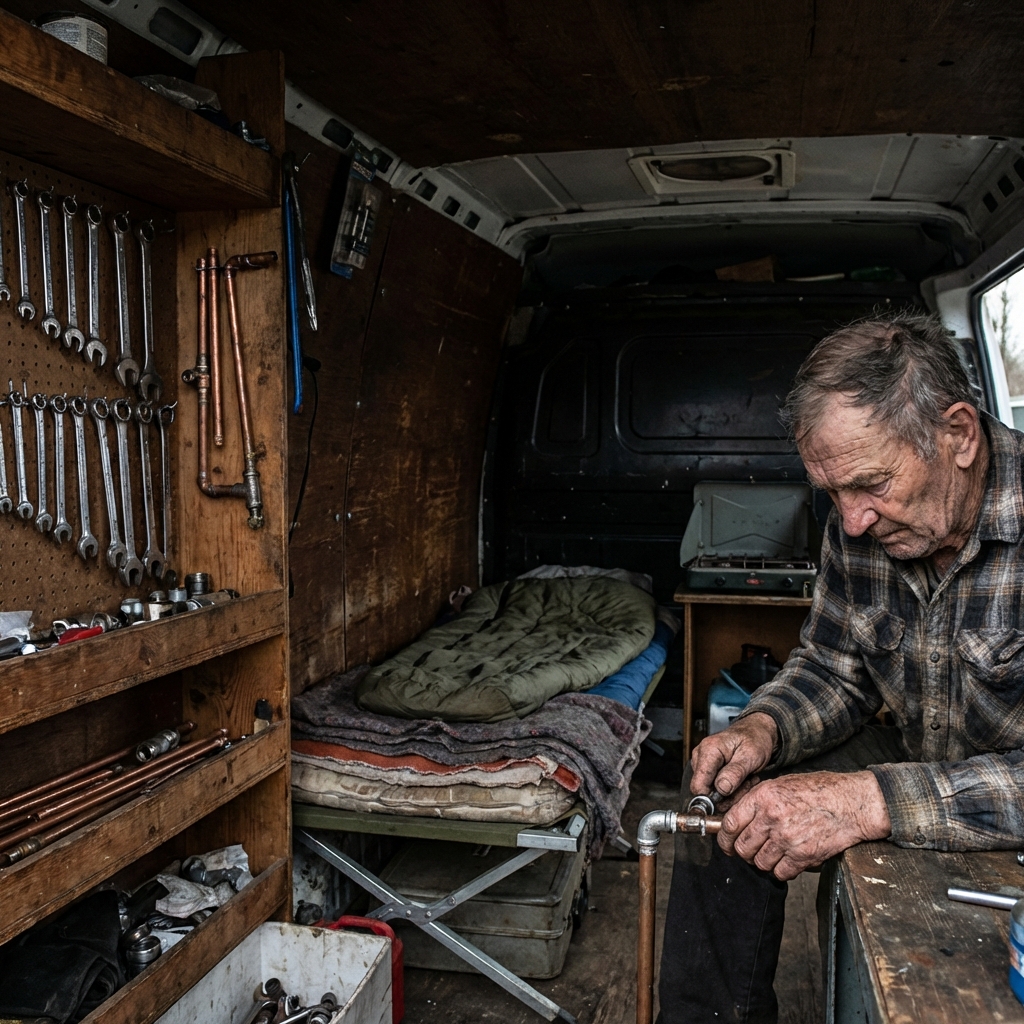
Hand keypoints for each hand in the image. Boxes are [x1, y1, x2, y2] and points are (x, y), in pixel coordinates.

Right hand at [691, 712, 777, 798]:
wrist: (756, 733)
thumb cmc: (754, 739)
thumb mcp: (751, 755)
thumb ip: (736, 772)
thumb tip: (721, 789)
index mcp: (708, 750)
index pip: (698, 785)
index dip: (714, 798)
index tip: (734, 796)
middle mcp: (700, 756)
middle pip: (704, 791)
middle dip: (727, 795)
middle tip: (746, 784)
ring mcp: (702, 763)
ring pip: (710, 792)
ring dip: (731, 793)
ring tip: (746, 780)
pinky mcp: (707, 770)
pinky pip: (714, 789)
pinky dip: (730, 790)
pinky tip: (741, 780)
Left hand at [717, 771, 891, 880]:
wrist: (852, 803)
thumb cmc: (820, 791)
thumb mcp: (782, 784)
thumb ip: (759, 801)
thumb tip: (740, 818)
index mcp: (763, 797)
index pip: (730, 824)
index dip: (725, 838)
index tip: (727, 843)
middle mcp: (772, 818)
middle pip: (742, 847)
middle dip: (743, 851)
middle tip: (750, 850)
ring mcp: (787, 839)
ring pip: (760, 862)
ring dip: (763, 861)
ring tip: (773, 853)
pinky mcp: (803, 856)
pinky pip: (780, 873)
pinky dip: (782, 870)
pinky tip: (788, 860)